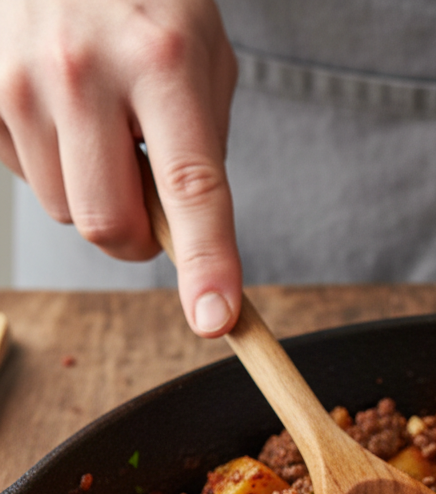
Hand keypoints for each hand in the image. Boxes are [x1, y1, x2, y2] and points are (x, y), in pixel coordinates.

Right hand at [0, 0, 240, 335]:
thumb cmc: (148, 1)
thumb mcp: (203, 58)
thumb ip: (203, 147)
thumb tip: (186, 234)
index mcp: (162, 64)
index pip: (191, 189)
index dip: (205, 263)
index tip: (215, 319)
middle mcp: (83, 72)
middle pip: (108, 224)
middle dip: (138, 241)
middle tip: (150, 206)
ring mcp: (17, 78)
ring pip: (65, 209)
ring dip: (93, 194)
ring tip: (100, 128)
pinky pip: (23, 175)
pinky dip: (51, 165)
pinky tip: (61, 113)